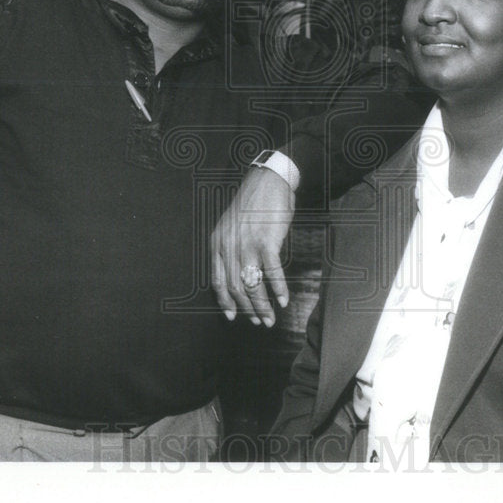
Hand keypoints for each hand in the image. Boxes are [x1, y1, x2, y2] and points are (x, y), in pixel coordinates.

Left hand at [211, 166, 294, 326]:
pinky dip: (279, 289)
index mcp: (217, 243)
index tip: (232, 316)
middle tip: (259, 321)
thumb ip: (232, 249)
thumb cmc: (254, 203)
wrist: (269, 181)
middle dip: (247, 309)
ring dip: (262, 305)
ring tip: (271, 318)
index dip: (225, 301)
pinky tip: (284, 300)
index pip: (218, 280)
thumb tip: (241, 275)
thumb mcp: (232, 226)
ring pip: (252, 284)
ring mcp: (247, 244)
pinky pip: (271, 272)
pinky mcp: (267, 241)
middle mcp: (229, 246)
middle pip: (236, 287)